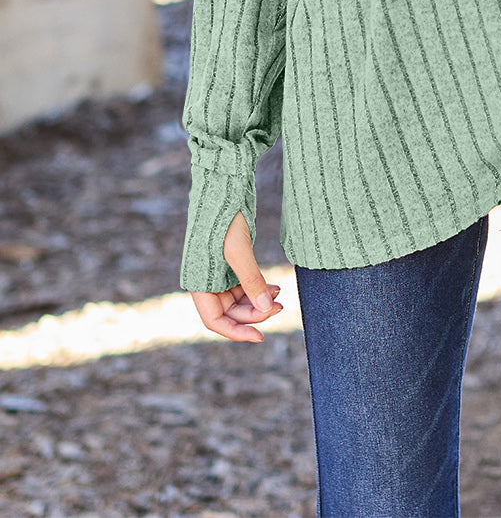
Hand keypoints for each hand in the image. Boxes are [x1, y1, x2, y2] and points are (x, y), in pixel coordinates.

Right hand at [189, 209, 283, 342]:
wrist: (223, 185)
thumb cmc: (223, 216)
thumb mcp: (238, 250)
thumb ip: (251, 280)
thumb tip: (265, 308)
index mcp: (198, 282)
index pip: (215, 320)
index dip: (236, 332)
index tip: (260, 337)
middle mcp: (206, 280)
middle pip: (230, 311)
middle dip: (254, 313)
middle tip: (279, 307)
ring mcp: (217, 271)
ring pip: (239, 299)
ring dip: (258, 300)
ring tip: (279, 293)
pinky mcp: (230, 261)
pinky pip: (244, 284)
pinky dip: (258, 287)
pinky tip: (274, 286)